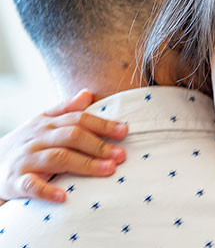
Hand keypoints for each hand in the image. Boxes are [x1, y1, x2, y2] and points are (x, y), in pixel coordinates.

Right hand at [0, 89, 127, 203]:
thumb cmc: (27, 144)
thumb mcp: (42, 123)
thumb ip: (66, 109)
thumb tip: (88, 93)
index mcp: (46, 123)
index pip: (78, 119)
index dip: (102, 124)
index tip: (125, 131)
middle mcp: (37, 138)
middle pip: (72, 136)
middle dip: (99, 145)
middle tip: (121, 155)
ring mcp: (26, 159)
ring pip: (58, 158)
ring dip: (85, 164)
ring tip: (109, 170)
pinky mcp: (15, 181)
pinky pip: (31, 185)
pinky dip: (47, 191)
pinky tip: (64, 196)